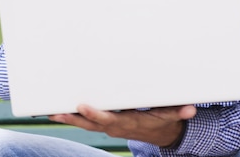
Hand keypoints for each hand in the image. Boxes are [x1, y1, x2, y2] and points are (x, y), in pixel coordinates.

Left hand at [49, 104, 196, 147]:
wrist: (159, 134)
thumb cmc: (162, 120)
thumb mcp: (171, 115)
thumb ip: (178, 112)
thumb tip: (190, 110)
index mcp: (128, 123)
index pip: (109, 119)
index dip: (95, 114)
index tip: (83, 106)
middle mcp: (115, 126)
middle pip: (90, 123)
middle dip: (73, 117)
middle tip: (56, 111)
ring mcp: (108, 126)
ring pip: (85, 123)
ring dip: (68, 117)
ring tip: (50, 110)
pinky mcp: (105, 123)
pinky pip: (86, 121)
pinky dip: (72, 116)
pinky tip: (59, 110)